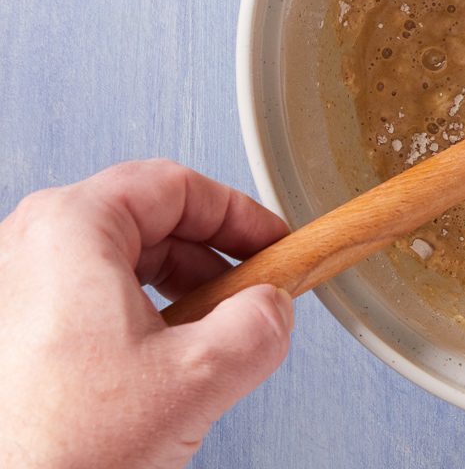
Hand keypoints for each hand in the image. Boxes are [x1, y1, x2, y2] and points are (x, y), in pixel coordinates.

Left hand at [0, 160, 292, 468]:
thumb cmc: (57, 451)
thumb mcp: (199, 377)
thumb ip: (262, 326)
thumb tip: (275, 310)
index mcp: (71, 227)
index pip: (177, 185)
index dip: (241, 216)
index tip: (274, 247)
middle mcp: (31, 246)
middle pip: (150, 220)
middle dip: (213, 260)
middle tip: (252, 295)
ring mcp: (14, 290)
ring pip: (121, 262)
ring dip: (180, 293)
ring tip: (209, 340)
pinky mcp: (11, 333)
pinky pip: (90, 300)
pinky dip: (141, 318)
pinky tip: (162, 366)